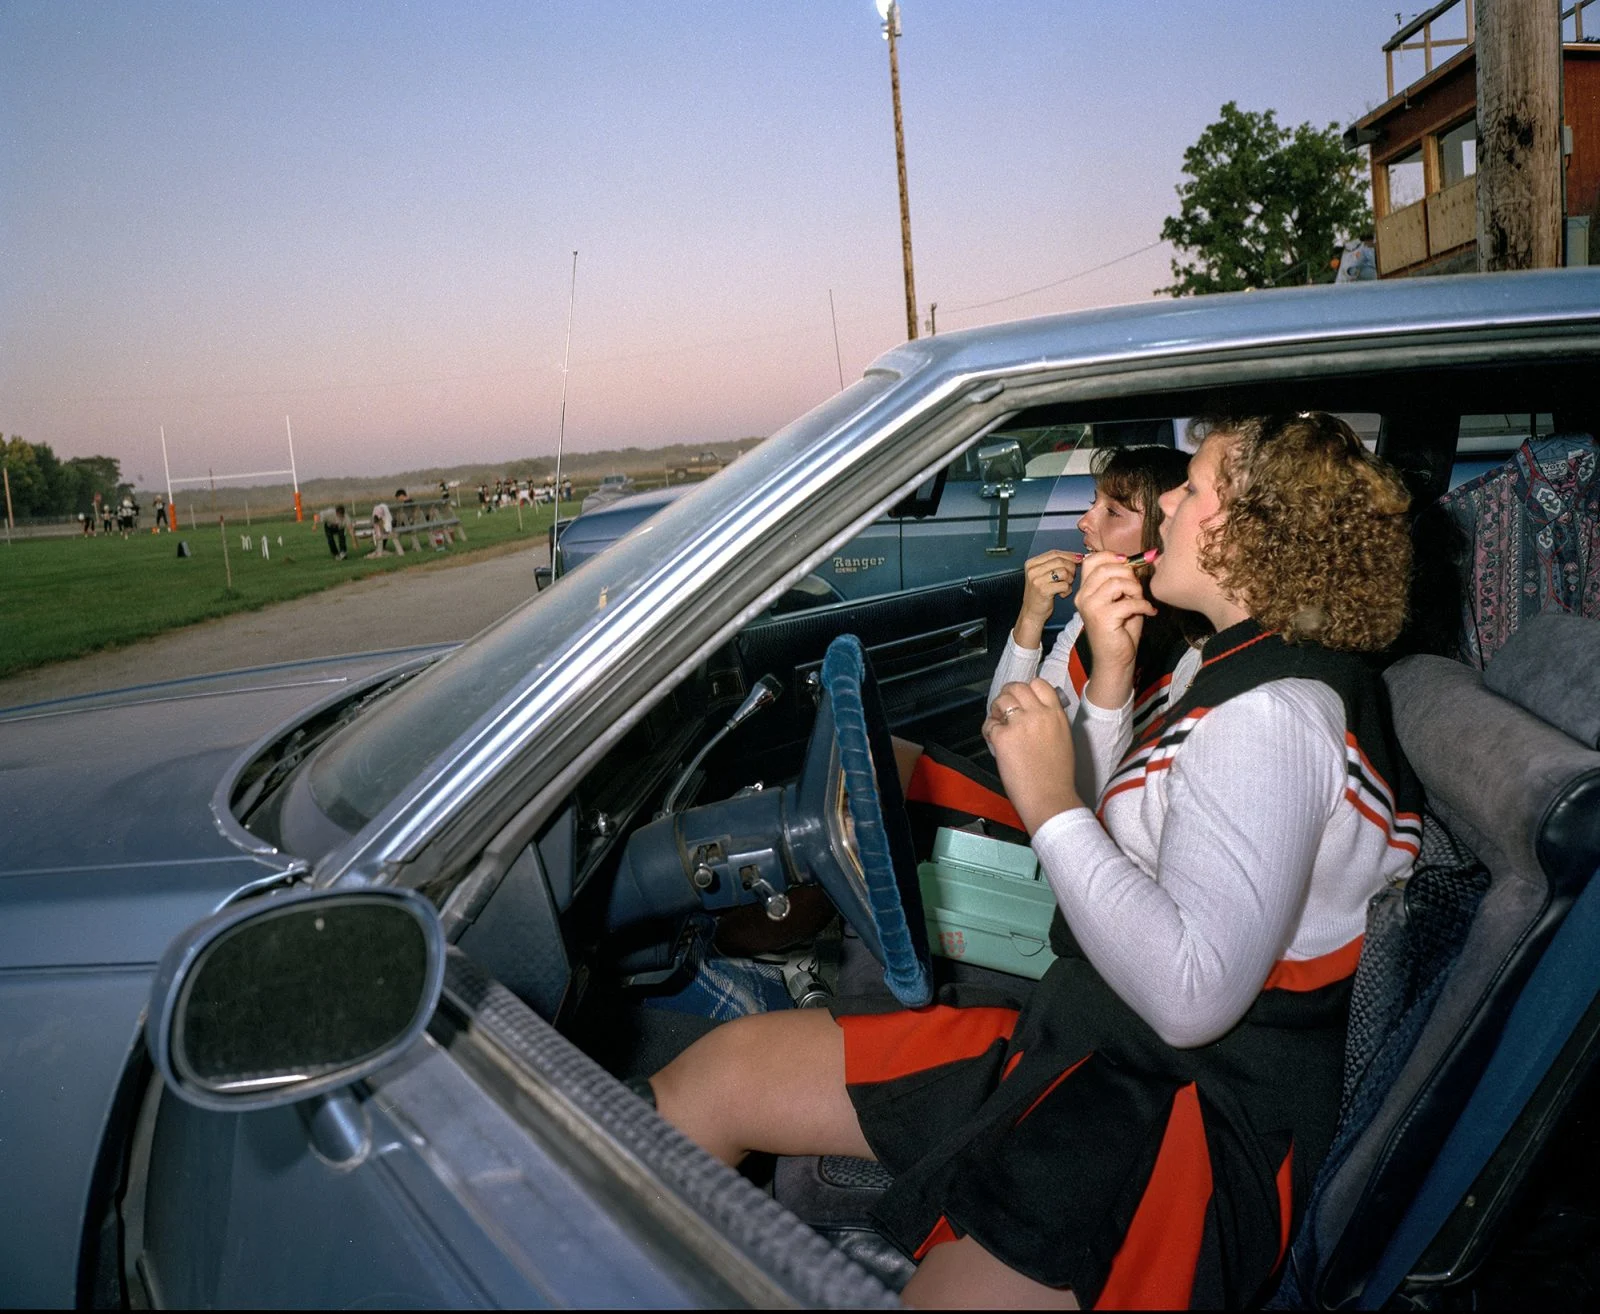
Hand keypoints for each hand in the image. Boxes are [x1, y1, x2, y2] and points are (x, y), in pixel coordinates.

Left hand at [982, 679, 1082, 832]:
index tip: (1021, 699)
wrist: (1050, 798)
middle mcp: (1039, 714)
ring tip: (999, 724)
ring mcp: (1021, 724)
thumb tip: (1033, 712)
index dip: (1027, 689)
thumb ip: (1050, 720)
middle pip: (1017, 687)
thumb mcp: (1063, 738)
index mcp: (1057, 714)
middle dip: (1007, 695)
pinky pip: (990, 724)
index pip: (1039, 684)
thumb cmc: (1057, 775)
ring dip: (996, 709)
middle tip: (1004, 709)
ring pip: (1001, 700)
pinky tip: (994, 741)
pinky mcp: (1003, 737)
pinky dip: (989, 730)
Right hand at [1012, 550, 1081, 648]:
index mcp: (1031, 563)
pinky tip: (1062, 594)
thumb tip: (1078, 556)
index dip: (1069, 555)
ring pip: (1064, 572)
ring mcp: (1036, 580)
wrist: (1032, 613)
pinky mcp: (1043, 590)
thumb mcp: (1044, 575)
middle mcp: (1032, 570)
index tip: (1079, 559)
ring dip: (1069, 580)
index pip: (1055, 553)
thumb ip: (1056, 564)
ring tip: (1064, 587)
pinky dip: (1067, 590)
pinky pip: (1064, 585)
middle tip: (1070, 578)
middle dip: (1071, 569)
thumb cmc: (1041, 594)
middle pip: (1061, 561)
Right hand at [1075, 553, 1157, 708]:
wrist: (1115, 659)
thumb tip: (1138, 561)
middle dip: (1128, 574)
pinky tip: (1149, 612)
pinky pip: (1128, 602)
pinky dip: (1143, 605)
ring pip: (1116, 583)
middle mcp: (1083, 596)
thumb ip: (1123, 581)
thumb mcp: (1120, 599)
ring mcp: (1090, 607)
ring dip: (1135, 589)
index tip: (1129, 563)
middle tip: (1138, 589)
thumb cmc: (1120, 629)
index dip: (1111, 556)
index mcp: (1085, 590)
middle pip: (1106, 568)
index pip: (1092, 560)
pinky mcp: (1102, 618)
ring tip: (1141, 600)